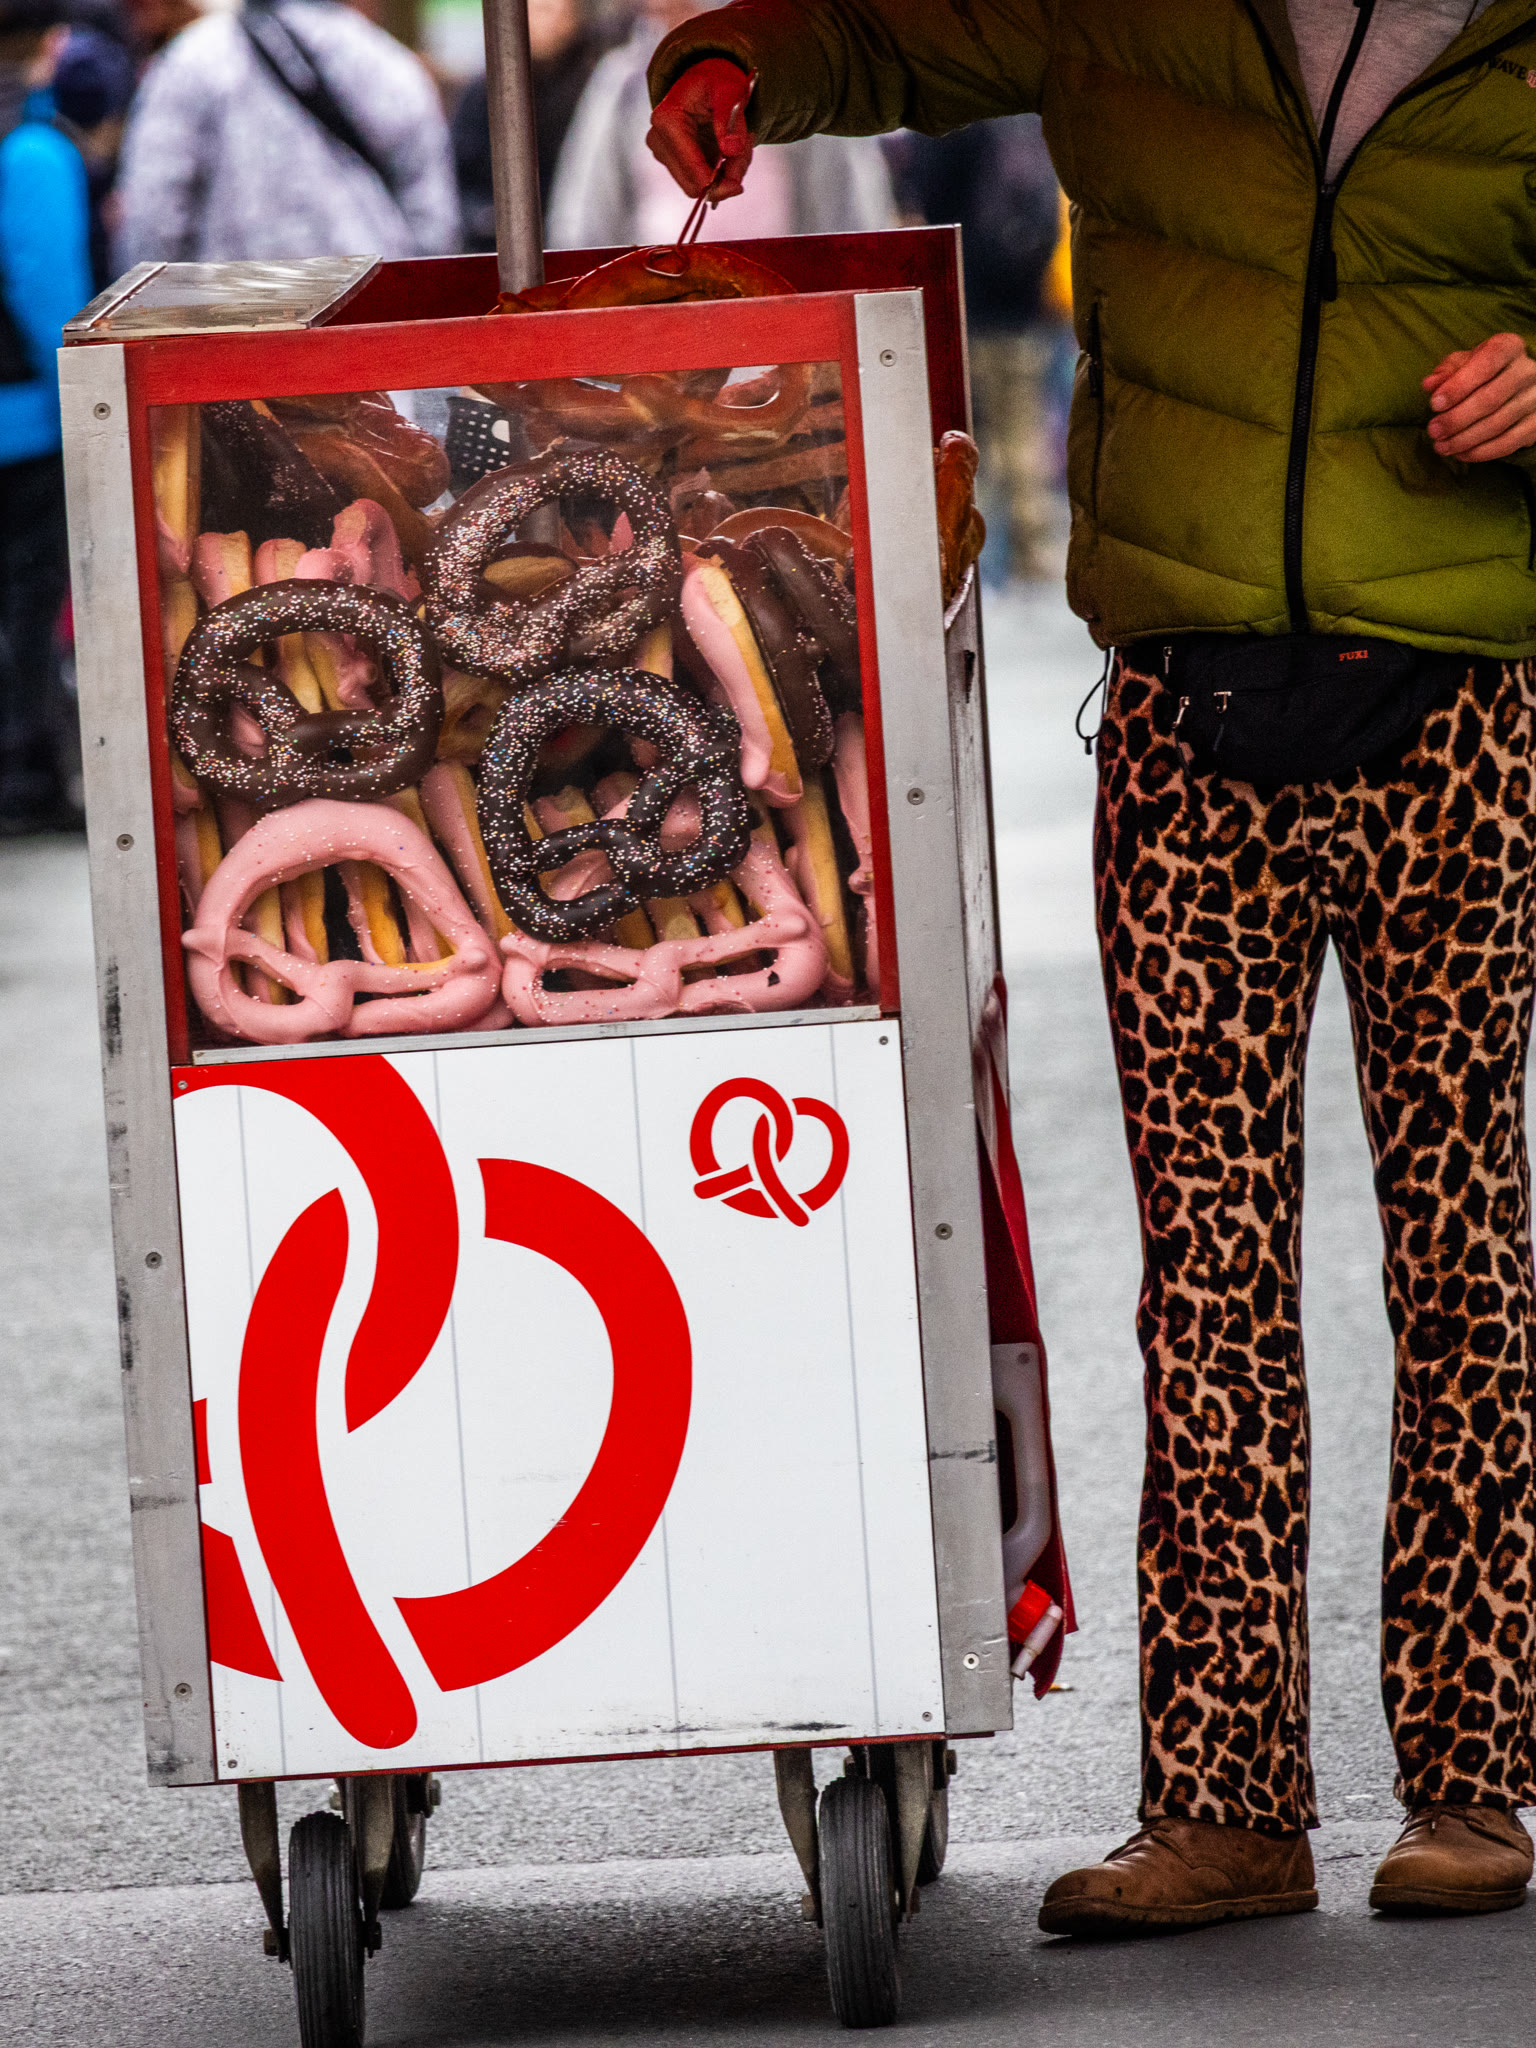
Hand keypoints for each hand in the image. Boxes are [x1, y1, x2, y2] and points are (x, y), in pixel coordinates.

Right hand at [647, 58, 755, 200]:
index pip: (690, 167)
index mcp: (667, 120)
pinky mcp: (676, 163)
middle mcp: (659, 141)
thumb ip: (729, 119)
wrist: (705, 80)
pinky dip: (723, 171)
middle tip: (744, 154)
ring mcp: (666, 155)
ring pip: (702, 186)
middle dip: (725, 177)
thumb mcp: (728, 89)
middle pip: (694, 184)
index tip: (738, 184)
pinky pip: (704, 182)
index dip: (716, 183)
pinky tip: (730, 149)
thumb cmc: (714, 80)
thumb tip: (731, 150)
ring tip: (739, 144)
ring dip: (727, 172)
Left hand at [1424, 333, 1535, 461]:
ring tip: (1441, 446)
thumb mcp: (1463, 363)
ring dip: (1464, 439)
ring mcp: (1535, 399)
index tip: (1434, 404)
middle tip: (1433, 431)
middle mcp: (1527, 371)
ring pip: (1497, 424)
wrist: (1516, 387)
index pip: (1486, 364)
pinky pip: (1508, 443)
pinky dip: (1480, 452)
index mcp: (1508, 348)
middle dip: (1456, 419)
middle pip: (1490, 399)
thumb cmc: (1481, 373)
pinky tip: (1460, 454)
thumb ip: (1446, 371)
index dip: (1458, 386)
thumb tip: (1430, 384)